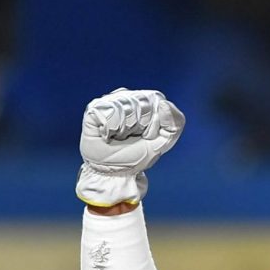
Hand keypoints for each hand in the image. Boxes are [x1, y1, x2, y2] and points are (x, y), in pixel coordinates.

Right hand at [75, 89, 184, 207]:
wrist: (114, 173)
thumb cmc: (136, 156)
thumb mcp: (163, 142)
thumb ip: (175, 123)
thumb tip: (164, 104)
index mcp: (145, 101)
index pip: (156, 99)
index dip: (154, 122)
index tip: (146, 135)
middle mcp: (127, 97)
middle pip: (141, 102)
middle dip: (140, 126)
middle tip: (131, 137)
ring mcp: (109, 101)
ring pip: (125, 106)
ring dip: (124, 129)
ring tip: (118, 137)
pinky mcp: (94, 108)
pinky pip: (108, 111)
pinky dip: (110, 129)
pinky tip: (107, 135)